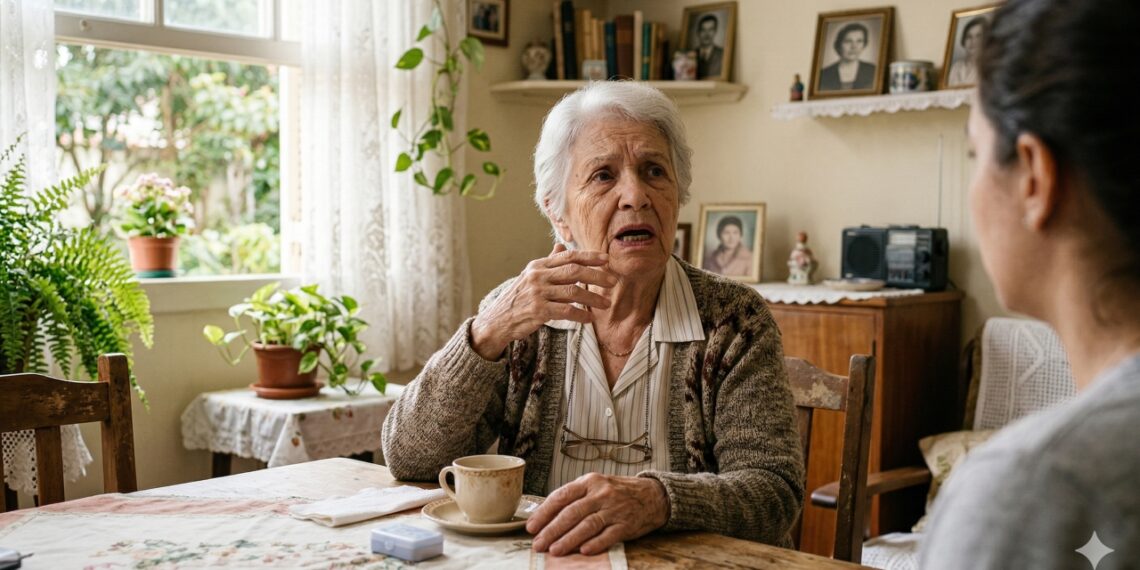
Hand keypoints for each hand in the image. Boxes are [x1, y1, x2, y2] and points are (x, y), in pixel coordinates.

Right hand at [471, 244, 616, 359]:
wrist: (498, 320)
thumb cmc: (519, 298)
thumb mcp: (531, 276)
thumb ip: (549, 262)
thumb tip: (561, 245)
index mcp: (539, 265)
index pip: (569, 257)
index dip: (589, 257)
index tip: (606, 259)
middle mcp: (538, 276)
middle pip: (574, 271)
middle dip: (597, 276)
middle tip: (613, 281)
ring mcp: (537, 293)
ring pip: (573, 292)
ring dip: (593, 298)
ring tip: (606, 303)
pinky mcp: (538, 311)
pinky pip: (566, 311)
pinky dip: (580, 314)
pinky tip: (590, 318)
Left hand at [527, 473, 668, 555]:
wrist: (652, 495)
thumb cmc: (617, 492)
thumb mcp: (595, 486)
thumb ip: (575, 498)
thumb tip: (546, 517)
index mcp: (589, 482)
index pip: (561, 496)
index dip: (544, 513)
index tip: (531, 527)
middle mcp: (601, 494)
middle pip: (571, 513)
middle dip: (552, 530)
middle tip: (538, 544)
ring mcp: (614, 509)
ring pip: (587, 525)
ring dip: (569, 539)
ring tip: (555, 550)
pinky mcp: (626, 524)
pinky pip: (608, 536)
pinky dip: (595, 544)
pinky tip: (583, 551)